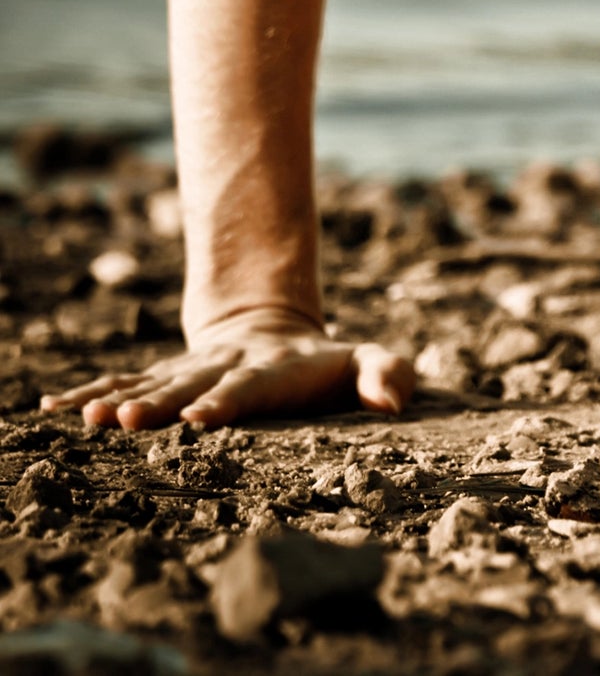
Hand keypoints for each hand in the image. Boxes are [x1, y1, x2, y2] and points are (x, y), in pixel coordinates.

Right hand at [38, 307, 415, 430]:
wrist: (277, 332)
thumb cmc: (330, 365)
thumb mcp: (368, 361)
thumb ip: (388, 373)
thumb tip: (395, 402)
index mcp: (274, 369)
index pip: (249, 388)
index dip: (226, 401)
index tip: (200, 418)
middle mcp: (226, 367)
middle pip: (192, 385)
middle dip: (162, 402)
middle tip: (129, 419)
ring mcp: (193, 370)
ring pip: (154, 383)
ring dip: (121, 398)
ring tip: (88, 415)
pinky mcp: (167, 377)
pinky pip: (126, 381)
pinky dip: (91, 391)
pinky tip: (54, 406)